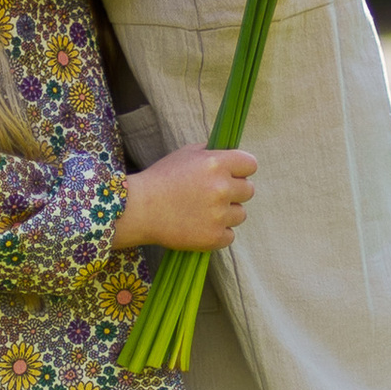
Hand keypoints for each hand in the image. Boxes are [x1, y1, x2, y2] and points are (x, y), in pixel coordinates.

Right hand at [113, 145, 256, 252]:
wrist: (139, 209)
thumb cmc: (161, 179)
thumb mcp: (185, 154)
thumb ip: (211, 152)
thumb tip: (231, 153)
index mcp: (216, 164)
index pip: (251, 164)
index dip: (241, 169)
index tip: (232, 174)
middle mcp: (221, 188)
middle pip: (249, 190)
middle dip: (234, 191)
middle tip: (213, 195)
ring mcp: (218, 215)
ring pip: (241, 214)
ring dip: (227, 213)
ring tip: (203, 211)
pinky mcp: (213, 237)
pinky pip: (230, 235)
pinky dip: (218, 233)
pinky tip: (200, 226)